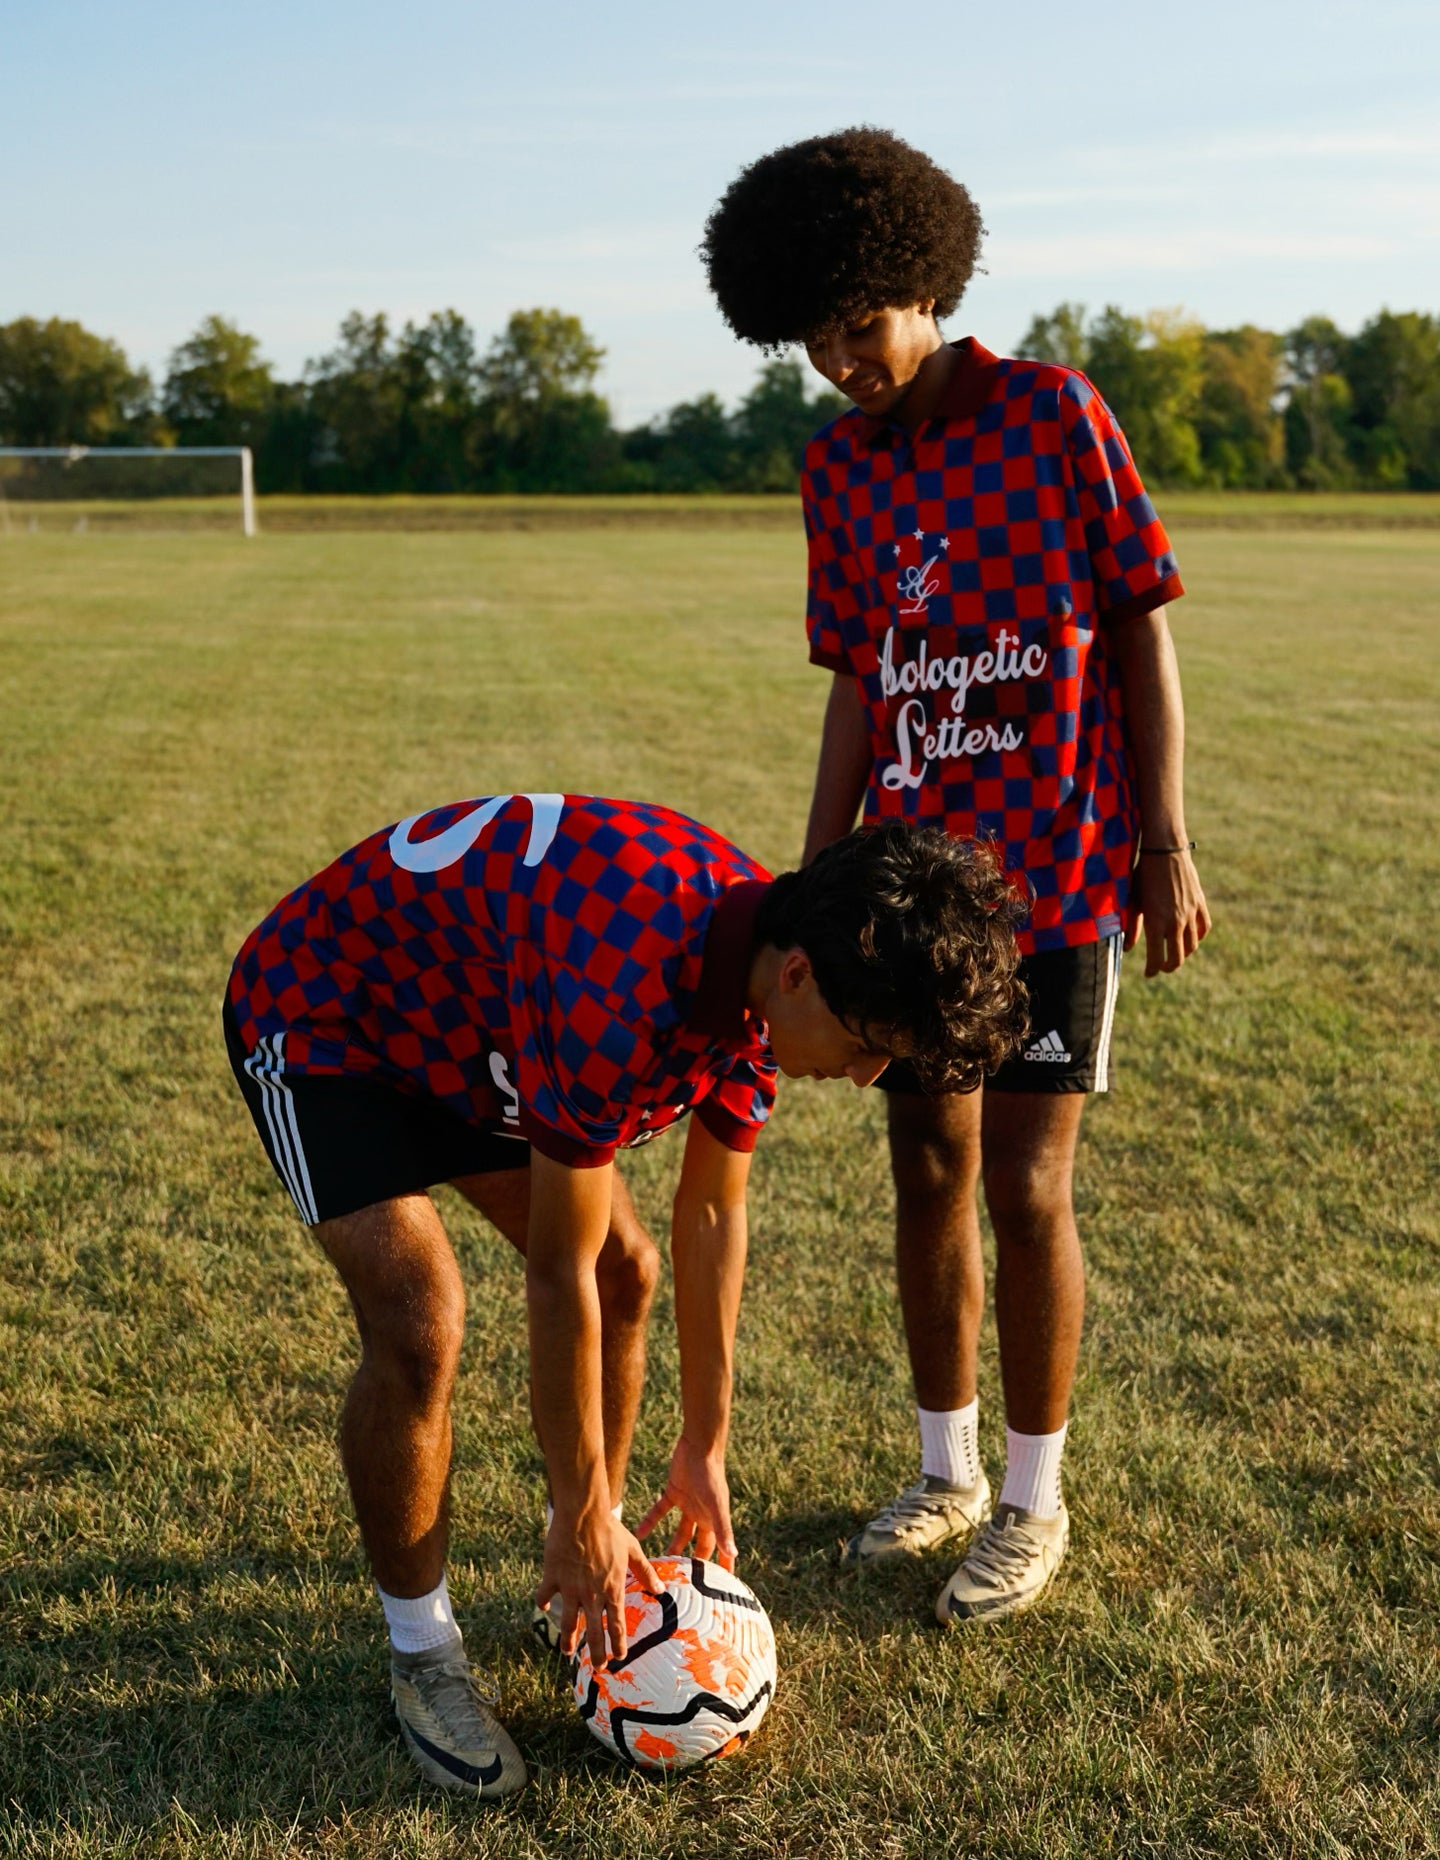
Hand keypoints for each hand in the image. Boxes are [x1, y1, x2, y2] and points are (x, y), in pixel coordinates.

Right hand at [536, 1506, 660, 1667]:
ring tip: (566, 1652)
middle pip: (594, 1631)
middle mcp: (591, 1594)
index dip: (618, 1643)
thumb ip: (646, 1571)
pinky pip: (545, 1595)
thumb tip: (661, 1589)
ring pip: (568, 1622)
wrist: (583, 1515)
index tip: (619, 1658)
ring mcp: (570, 1588)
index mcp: (612, 1589)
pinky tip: (542, 1608)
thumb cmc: (610, 1530)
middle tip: (598, 1667)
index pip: (617, 1625)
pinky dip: (542, 1602)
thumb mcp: (632, 1550)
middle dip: (596, 1652)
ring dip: (568, 1639)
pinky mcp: (553, 1577)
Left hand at [637, 1436, 736, 1570]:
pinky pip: (660, 1511)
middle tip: (686, 1582)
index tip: (722, 1588)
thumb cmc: (711, 1474)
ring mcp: (688, 1504)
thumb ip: (723, 1530)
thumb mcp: (717, 1505)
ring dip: (672, 1546)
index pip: (720, 1549)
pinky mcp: (673, 1492)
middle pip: (699, 1544)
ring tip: (661, 1564)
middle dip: (694, 1562)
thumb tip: (734, 1554)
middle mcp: (702, 1514)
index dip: (722, 1566)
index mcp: (714, 1519)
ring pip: (680, 1532)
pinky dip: (650, 1521)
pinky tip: (638, 1533)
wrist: (699, 1446)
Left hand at [1126, 849, 1211, 976]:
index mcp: (1156, 923)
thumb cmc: (1142, 875)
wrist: (1164, 850)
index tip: (1149, 973)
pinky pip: (1204, 928)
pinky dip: (1198, 936)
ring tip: (1175, 953)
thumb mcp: (1132, 901)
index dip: (1152, 970)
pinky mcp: (1200, 903)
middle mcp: (1175, 922)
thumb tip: (1128, 949)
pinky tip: (1191, 937)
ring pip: (1192, 945)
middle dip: (1169, 967)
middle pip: (1178, 958)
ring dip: (1183, 953)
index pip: (1157, 959)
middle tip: (1162, 967)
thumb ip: (1131, 927)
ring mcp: (1190, 913)